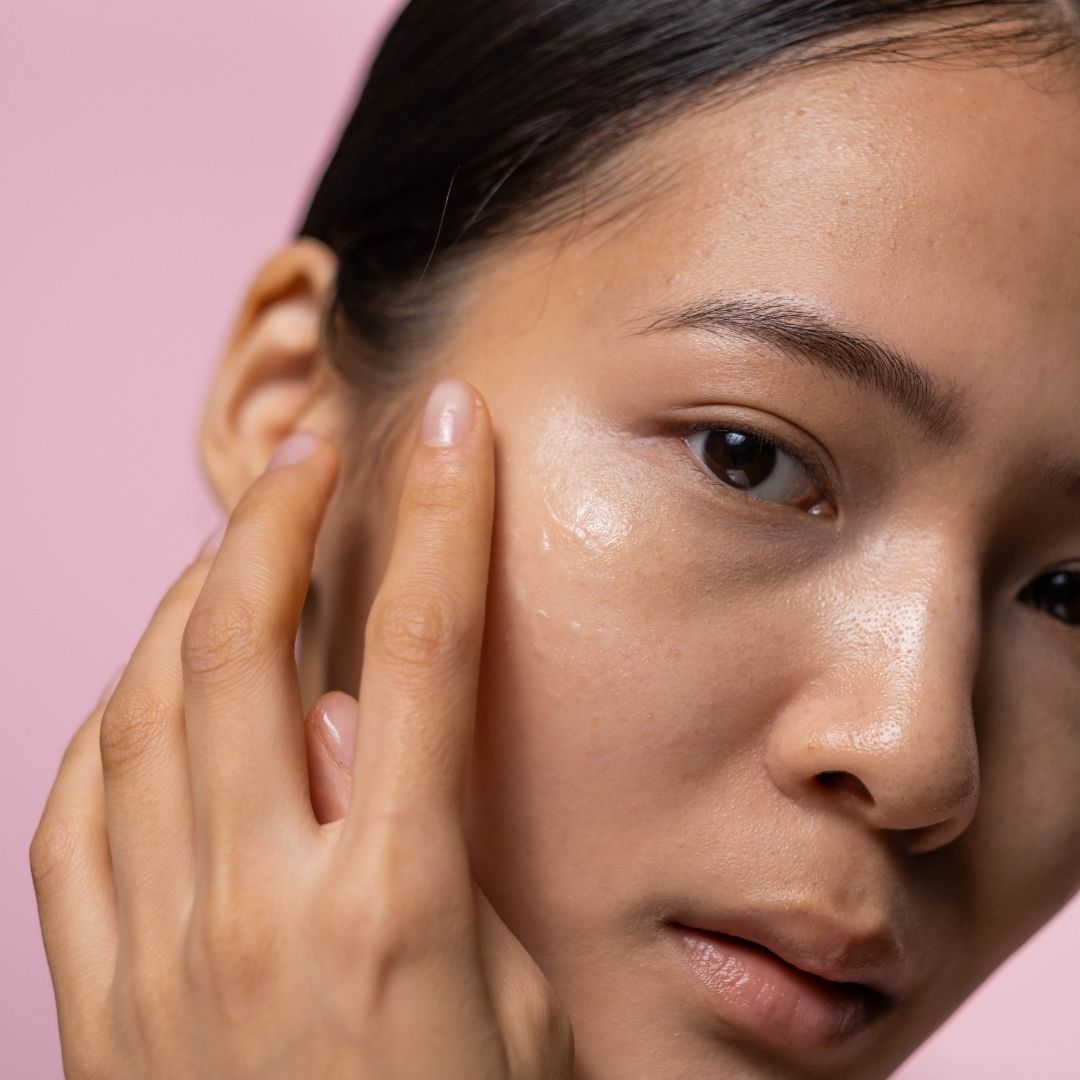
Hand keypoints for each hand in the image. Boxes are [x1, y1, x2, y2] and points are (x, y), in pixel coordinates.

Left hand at [30, 378, 573, 1079]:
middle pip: (247, 644)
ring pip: (145, 706)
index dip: (443, 518)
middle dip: (277, 520)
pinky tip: (153, 683)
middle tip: (308, 456)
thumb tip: (349, 726)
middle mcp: (262, 902)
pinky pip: (73, 811)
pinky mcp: (98, 993)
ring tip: (234, 546)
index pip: (424, 648)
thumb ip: (443, 856)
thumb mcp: (514, 1009)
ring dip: (192, 597)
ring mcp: (160, 947)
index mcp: (397, 900)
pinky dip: (112, 715)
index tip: (453, 428)